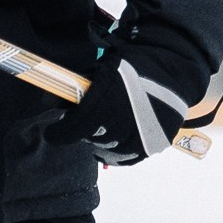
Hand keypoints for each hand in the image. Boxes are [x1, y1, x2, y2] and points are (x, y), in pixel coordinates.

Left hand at [44, 49, 195, 165]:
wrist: (172, 70)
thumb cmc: (133, 65)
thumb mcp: (101, 67)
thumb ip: (76, 86)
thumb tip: (50, 101)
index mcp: (107, 99)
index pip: (74, 128)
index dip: (59, 133)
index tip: (53, 133)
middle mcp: (123, 122)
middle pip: (91, 138)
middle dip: (82, 131)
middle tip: (82, 123)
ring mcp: (141, 136)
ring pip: (108, 150)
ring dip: (99, 141)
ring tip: (99, 130)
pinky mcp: (153, 145)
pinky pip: (127, 158)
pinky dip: (117, 152)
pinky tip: (113, 141)